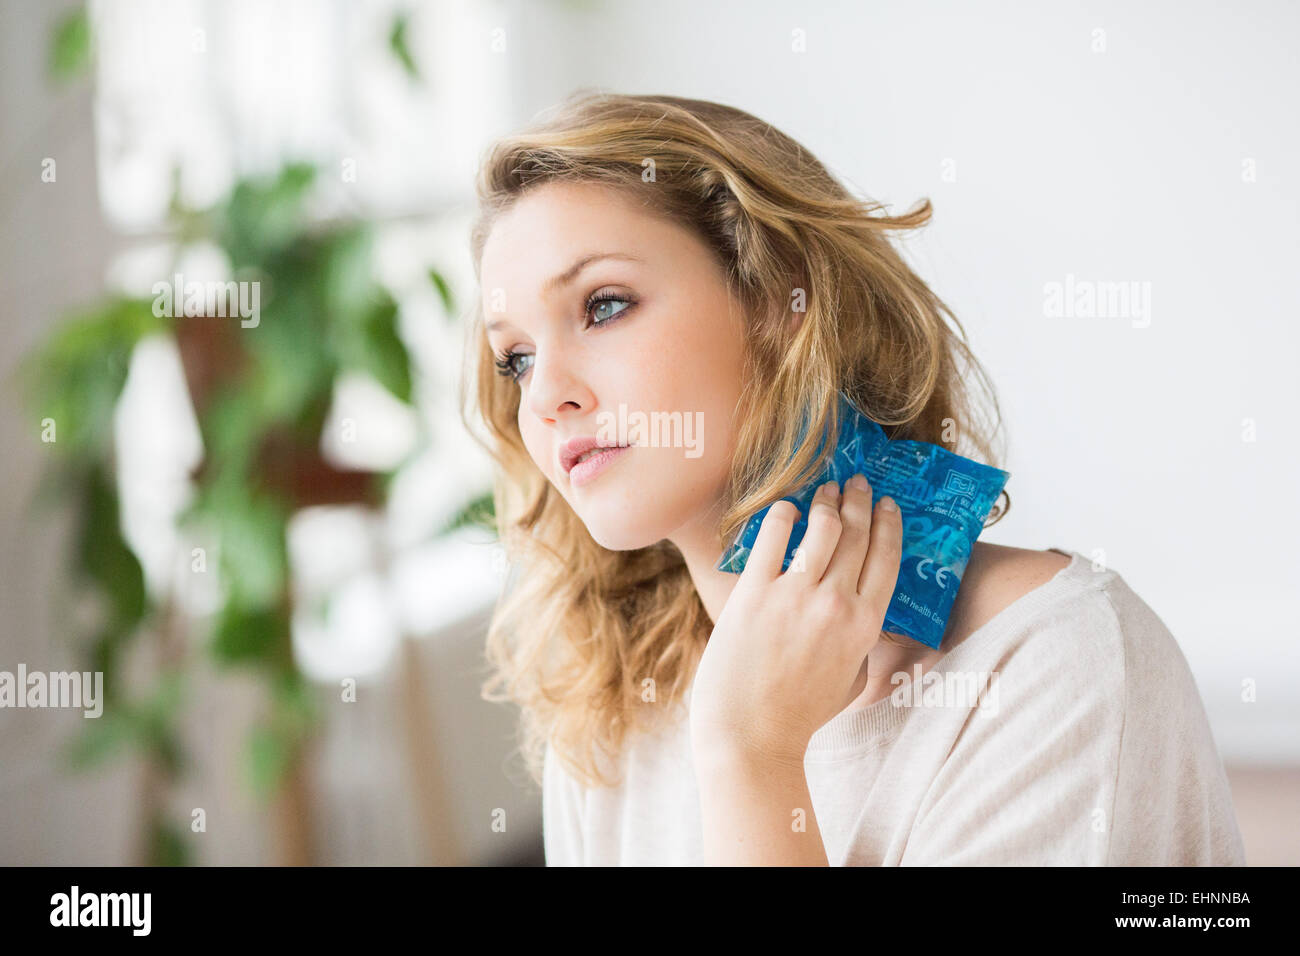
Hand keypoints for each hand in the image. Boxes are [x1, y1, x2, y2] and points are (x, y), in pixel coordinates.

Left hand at [691, 474, 903, 767]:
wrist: (749, 735)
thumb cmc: (798, 715)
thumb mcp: (850, 681)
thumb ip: (861, 644)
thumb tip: (860, 614)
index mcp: (864, 626)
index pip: (886, 559)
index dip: (888, 524)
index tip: (887, 503)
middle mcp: (835, 604)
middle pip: (857, 535)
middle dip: (859, 501)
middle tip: (855, 482)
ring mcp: (795, 595)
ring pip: (822, 528)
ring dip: (826, 501)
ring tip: (823, 490)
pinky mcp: (754, 593)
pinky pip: (773, 537)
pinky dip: (783, 514)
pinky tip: (785, 508)